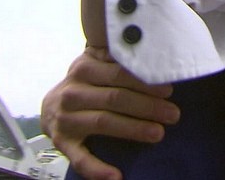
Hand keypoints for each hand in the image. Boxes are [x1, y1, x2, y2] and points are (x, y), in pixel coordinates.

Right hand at [41, 47, 180, 179]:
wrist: (51, 106)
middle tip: (173, 114)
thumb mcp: (97, 64)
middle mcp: (72, 92)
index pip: (118, 73)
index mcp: (84, 68)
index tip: (168, 90)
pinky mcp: (62, 143)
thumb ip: (118, 59)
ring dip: (133, 129)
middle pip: (115, 97)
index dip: (144, 82)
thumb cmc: (85, 83)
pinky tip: (116, 176)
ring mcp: (65, 118)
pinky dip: (97, 169)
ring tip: (158, 133)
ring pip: (103, 122)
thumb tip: (156, 56)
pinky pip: (79, 158)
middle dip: (147, 106)